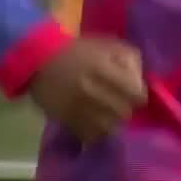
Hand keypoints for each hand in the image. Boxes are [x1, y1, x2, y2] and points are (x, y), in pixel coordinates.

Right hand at [26, 36, 146, 143]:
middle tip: (121, 103)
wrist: (40, 60)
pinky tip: (97, 122)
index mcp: (102, 68)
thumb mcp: (108, 44)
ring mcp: (78, 108)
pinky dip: (97, 131)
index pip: (136, 94)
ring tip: (110, 114)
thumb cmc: (79, 50)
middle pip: (124, 112)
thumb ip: (130, 61)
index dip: (138, 94)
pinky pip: (91, 135)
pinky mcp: (67, 121)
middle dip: (126, 108)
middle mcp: (91, 90)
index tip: (133, 92)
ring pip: (109, 127)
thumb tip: (140, 82)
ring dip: (113, 122)